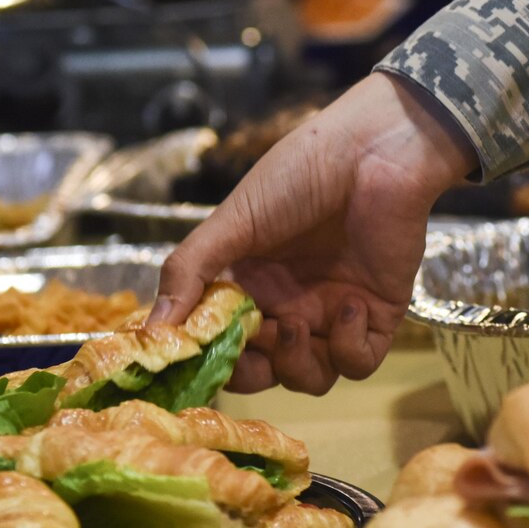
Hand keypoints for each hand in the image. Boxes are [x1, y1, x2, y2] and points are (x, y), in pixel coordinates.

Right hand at [150, 74, 477, 393]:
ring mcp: (332, 312)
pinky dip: (349, 347)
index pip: (223, 344)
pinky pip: (360, 362)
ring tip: (297, 325)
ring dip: (299, 363)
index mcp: (250, 283)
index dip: (211, 360)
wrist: (373, 151)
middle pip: (265, 371)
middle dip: (254, 373)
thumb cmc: (299, 174)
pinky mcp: (378, 315)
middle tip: (252, 348)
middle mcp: (289, 303)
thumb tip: (151, 331)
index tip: (199, 360)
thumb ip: (190, 272)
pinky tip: (348, 306)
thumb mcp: (232, 221)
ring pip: (312, 377)